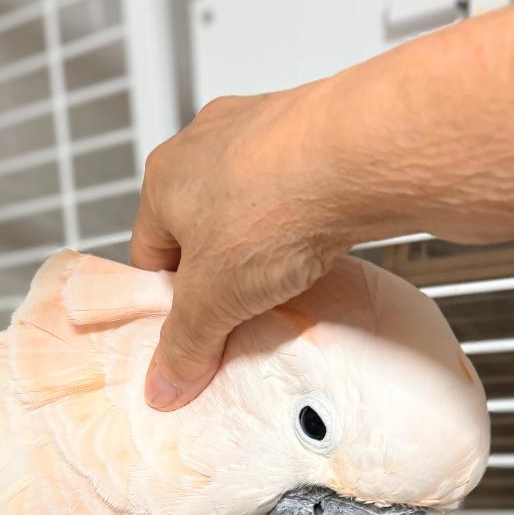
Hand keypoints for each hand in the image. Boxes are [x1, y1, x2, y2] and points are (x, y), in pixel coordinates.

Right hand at [131, 80, 355, 409]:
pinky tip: (319, 245)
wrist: (364, 154)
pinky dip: (302, 220)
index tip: (192, 331)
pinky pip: (295, 189)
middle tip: (239, 311)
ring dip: (261, 246)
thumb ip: (185, 345)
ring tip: (284, 280)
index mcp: (163, 178)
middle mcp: (206, 144)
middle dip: (218, 273)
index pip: (149, 254)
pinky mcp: (314, 131)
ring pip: (249, 208)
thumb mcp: (213, 300)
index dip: (169, 301)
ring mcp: (262, 131)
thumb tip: (165, 384)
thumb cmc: (275, 207)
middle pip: (200, 230)